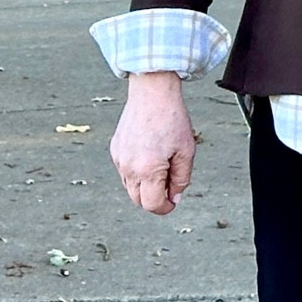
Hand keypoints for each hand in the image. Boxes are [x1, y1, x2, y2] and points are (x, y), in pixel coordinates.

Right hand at [109, 71, 195, 214]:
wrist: (151, 93)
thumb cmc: (171, 118)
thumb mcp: (186, 152)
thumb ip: (181, 179)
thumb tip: (175, 197)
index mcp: (148, 170)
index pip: (152, 205)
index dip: (165, 208)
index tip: (173, 202)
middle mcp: (129, 167)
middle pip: (138, 200)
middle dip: (154, 199)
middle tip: (170, 186)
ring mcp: (119, 159)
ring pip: (130, 187)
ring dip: (145, 186)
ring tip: (161, 166)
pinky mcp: (115, 149)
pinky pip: (125, 171)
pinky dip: (136, 173)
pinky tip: (150, 156)